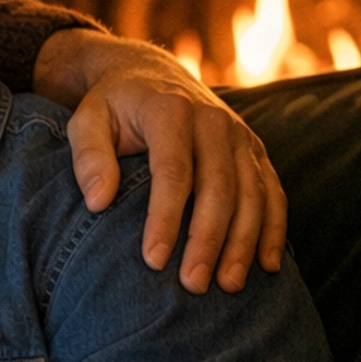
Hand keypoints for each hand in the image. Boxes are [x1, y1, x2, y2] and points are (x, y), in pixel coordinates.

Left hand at [34, 30, 285, 293]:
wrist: (149, 75)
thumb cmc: (113, 108)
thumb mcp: (87, 121)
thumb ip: (89, 157)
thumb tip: (98, 202)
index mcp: (170, 110)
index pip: (173, 171)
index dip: (165, 218)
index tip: (153, 261)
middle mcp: (214, 121)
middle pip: (219, 188)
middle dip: (208, 240)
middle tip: (193, 285)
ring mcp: (240, 137)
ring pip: (252, 194)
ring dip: (243, 243)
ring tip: (228, 286)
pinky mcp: (255, 152)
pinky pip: (273, 192)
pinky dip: (273, 229)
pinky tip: (266, 266)